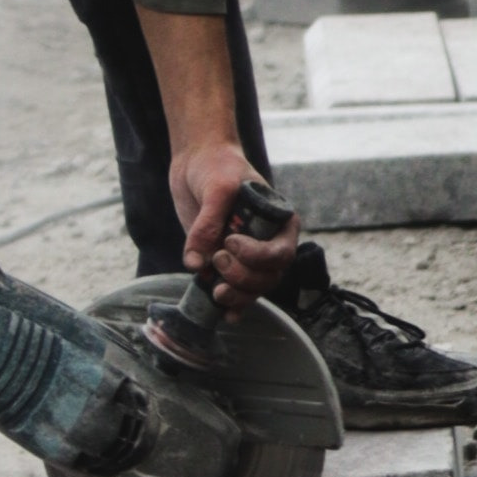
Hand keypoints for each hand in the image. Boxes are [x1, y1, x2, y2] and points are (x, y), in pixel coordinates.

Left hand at [171, 142, 299, 311]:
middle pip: (269, 277)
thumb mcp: (217, 187)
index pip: (281, 253)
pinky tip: (224, 314)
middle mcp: (267, 242)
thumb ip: (208, 223)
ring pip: (254, 288)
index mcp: (279, 222)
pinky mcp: (225, 260)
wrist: (197, 162)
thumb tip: (195, 263)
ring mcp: (247, 254)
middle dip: (243, 277)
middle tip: (216, 259)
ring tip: (215, 290)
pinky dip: (232, 305)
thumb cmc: (216, 166)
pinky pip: (237, 290)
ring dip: (237, 296)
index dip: (257, 257)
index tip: (230, 241)